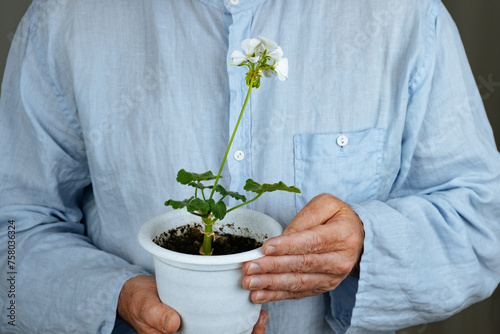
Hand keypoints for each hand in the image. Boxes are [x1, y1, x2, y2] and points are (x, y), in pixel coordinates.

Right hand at [117, 275, 267, 333]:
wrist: (134, 292)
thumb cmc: (137, 301)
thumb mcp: (144, 306)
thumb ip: (156, 315)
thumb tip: (172, 324)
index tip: (252, 331)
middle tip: (261, 320)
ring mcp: (199, 327)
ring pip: (228, 331)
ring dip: (246, 326)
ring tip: (260, 312)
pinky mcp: (202, 315)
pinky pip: (223, 319)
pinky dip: (238, 314)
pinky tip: (248, 302)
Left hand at [242, 193, 363, 302]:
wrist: (357, 236)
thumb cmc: (338, 217)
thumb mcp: (326, 204)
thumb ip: (307, 216)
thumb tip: (285, 235)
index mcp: (342, 236)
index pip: (311, 242)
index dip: (287, 246)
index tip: (265, 248)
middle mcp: (339, 260)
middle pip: (302, 264)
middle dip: (272, 267)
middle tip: (249, 267)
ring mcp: (332, 277)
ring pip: (298, 282)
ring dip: (271, 284)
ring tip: (250, 283)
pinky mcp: (323, 287)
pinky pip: (298, 293)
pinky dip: (277, 295)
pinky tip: (260, 295)